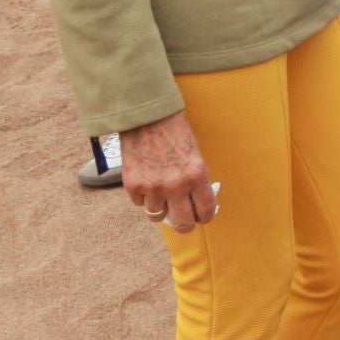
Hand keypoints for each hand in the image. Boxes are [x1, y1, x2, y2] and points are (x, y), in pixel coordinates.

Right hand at [120, 110, 217, 233]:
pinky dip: (143, 196)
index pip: (206, 211)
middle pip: (183, 224)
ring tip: (160, 192)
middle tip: (182, 217)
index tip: (202, 216)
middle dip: (184, 223)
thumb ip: (195, 180)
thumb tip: (195, 203)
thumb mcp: (194, 155)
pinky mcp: (133, 185)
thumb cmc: (174, 131)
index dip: (205, 216)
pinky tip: (146, 180)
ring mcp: (153, 187)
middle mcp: (176, 185)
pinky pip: (139, 203)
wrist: (147, 115)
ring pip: (157, 216)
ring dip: (160, 207)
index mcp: (197, 175)